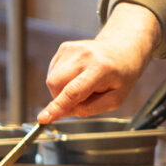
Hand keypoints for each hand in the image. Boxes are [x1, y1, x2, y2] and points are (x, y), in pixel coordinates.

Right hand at [37, 3, 160, 122]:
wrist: (122, 49)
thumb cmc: (121, 76)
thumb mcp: (115, 99)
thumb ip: (90, 108)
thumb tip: (64, 111)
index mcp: (101, 69)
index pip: (74, 91)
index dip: (58, 106)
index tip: (43, 118)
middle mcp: (85, 55)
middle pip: (56, 85)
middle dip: (61, 99)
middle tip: (81, 99)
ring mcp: (73, 49)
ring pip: (52, 79)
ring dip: (63, 89)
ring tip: (83, 84)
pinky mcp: (65, 47)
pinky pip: (54, 71)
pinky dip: (63, 80)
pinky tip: (78, 75)